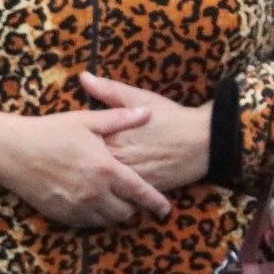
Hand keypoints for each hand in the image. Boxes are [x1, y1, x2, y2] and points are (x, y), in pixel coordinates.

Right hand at [0, 106, 171, 227]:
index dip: (156, 203)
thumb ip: (120, 119)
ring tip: (114, 201)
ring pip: (108, 221)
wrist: (10, 151)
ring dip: (115, 214)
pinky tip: (93, 203)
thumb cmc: (50, 132)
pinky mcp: (61, 214)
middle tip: (133, 198)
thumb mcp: (86, 120)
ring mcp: (76, 206)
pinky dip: (95, 218)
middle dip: (134, 207)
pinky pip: (87, 224)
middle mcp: (94, 192)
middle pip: (126, 212)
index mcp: (105, 169)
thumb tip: (148, 112)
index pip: (140, 193)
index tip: (166, 209)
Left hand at [77, 71, 211, 191]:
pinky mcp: (144, 189)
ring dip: (94, 182)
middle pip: (89, 165)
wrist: (205, 140)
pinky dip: (113, 194)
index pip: (82, 142)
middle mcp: (119, 158)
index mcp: (113, 135)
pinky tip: (107, 193)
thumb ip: (109, 90)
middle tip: (70, 164)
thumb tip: (84, 77)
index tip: (68, 142)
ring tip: (86, 180)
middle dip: (80, 165)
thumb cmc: (172, 117)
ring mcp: (131, 177)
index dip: (73, 142)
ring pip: (103, 184)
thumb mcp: (141, 98)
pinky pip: (122, 196)